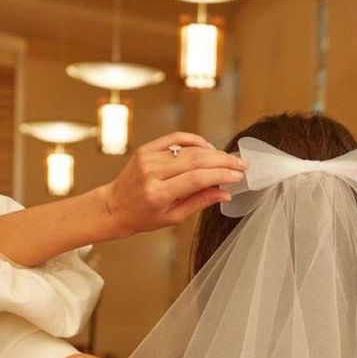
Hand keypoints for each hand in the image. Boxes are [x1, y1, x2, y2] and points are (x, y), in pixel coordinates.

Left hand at [99, 132, 247, 236]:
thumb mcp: (173, 218)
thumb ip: (200, 202)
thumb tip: (225, 193)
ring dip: (213, 152)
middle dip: (223, 161)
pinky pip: (175, 139)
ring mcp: (148, 158)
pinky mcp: (147, 149)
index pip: (197, 179)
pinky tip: (208, 148)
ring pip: (189, 149)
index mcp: (158, 193)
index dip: (221, 175)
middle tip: (242, 165)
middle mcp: (152, 172)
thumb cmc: (143, 217)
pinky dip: (195, 141)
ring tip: (229, 159)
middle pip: (196, 160)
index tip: (238, 176)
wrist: (114, 206)